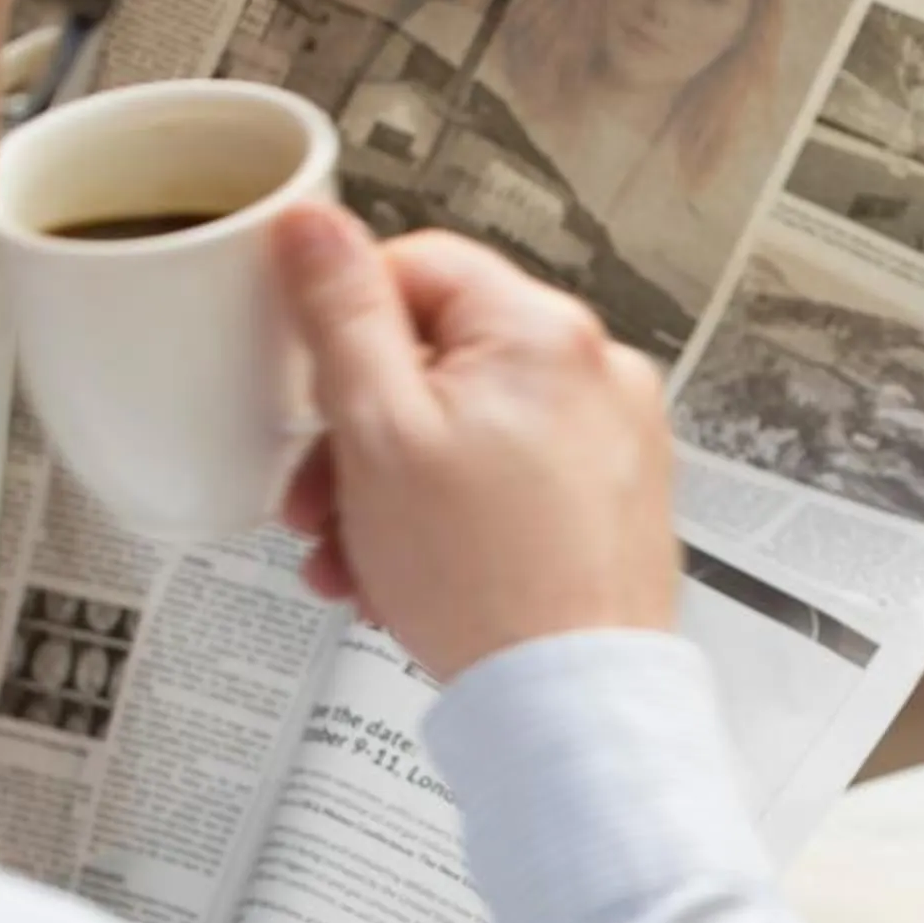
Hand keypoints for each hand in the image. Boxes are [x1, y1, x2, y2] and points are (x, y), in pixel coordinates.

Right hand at [271, 205, 677, 680]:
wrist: (570, 702)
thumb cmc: (485, 580)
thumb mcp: (379, 430)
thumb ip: (340, 314)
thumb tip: (311, 220)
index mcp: (542, 330)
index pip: (418, 267)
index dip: (345, 325)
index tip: (309, 384)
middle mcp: (597, 370)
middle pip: (439, 360)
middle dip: (357, 435)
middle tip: (314, 504)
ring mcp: (615, 438)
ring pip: (466, 430)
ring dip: (391, 489)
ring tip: (353, 561)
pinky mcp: (615, 500)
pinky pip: (510, 481)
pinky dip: (451, 519)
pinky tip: (407, 578)